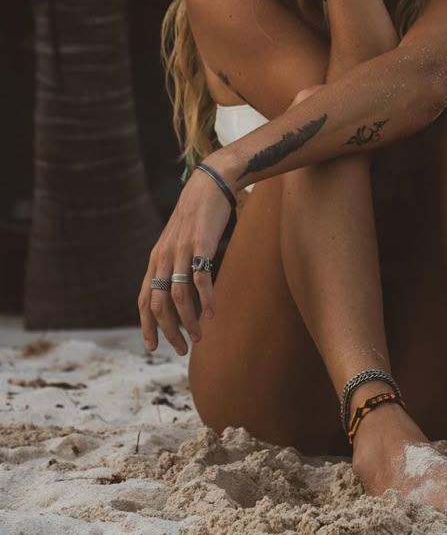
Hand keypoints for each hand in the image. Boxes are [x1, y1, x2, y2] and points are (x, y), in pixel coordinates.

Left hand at [138, 163, 232, 354]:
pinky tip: (213, 313)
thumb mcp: (176, 242)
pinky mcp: (201, 245)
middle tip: (182, 348)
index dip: (146, 325)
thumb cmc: (195, 217)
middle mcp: (164, 257)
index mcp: (156, 259)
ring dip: (188, 321)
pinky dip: (206, 300)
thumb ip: (172, 264)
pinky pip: (201, 279)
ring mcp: (182, 251)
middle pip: (159, 304)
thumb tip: (175, 293)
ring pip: (179, 296)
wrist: (209, 185)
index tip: (153, 347)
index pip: (144, 300)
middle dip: (168, 331)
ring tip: (199, 335)